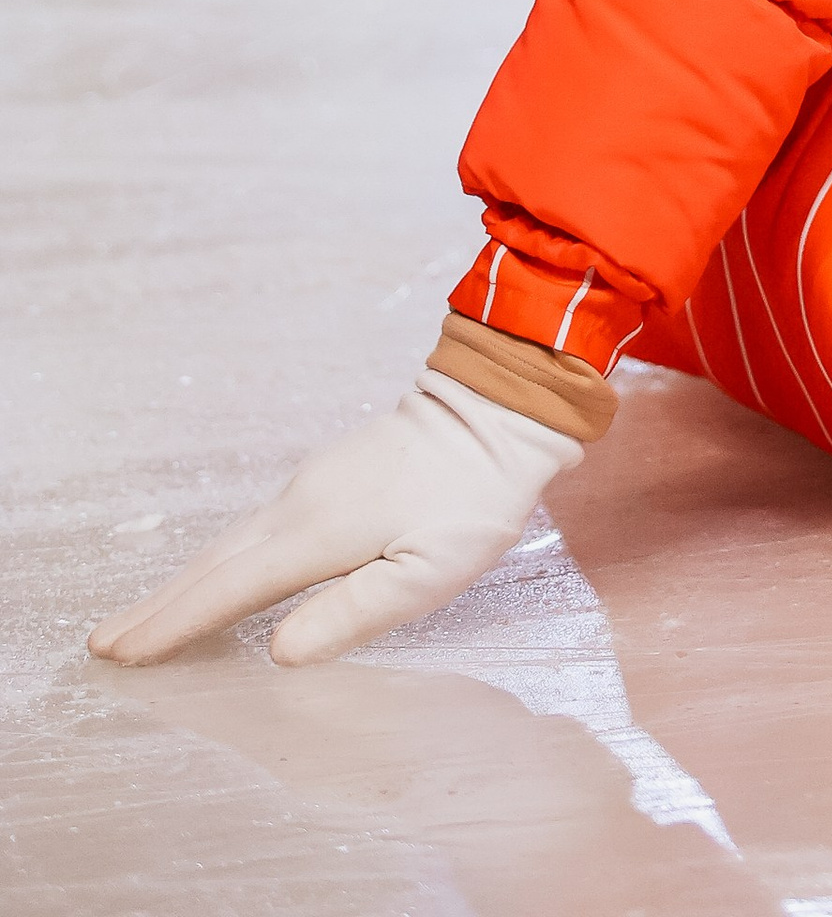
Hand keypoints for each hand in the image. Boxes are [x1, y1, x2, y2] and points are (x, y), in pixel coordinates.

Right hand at [88, 375, 580, 669]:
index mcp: (318, 531)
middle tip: (102, 644)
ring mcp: (312, 483)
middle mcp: (300, 502)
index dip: (175, 625)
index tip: (122, 654)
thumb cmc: (474, 495)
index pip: (231, 591)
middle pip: (214, 564)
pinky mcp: (329, 475)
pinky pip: (253, 529)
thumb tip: (279, 652)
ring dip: (183, 583)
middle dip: (159, 606)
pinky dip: (219, 559)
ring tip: (141, 619)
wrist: (501, 404)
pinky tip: (216, 574)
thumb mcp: (429, 570)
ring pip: (231, 543)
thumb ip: (353, 611)